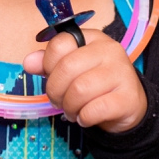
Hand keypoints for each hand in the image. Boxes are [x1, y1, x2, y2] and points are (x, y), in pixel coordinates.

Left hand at [24, 27, 146, 132]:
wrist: (128, 105)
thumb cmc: (96, 84)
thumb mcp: (73, 70)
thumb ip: (50, 64)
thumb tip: (29, 62)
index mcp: (93, 39)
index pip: (60, 42)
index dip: (49, 64)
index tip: (55, 76)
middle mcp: (109, 51)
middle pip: (67, 68)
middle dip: (56, 91)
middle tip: (61, 100)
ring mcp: (121, 73)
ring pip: (79, 91)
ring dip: (70, 107)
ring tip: (74, 110)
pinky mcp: (127, 98)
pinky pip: (93, 110)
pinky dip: (84, 118)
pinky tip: (87, 117)